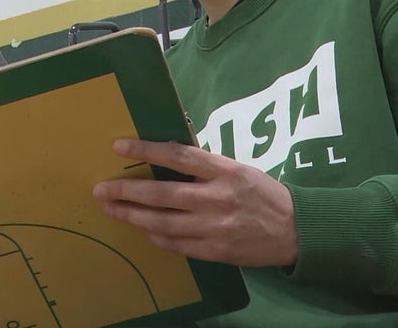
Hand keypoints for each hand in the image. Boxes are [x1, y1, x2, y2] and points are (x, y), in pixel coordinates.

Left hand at [93, 138, 297, 266]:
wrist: (296, 230)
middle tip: (101, 189)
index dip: (145, 150)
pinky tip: (142, 229)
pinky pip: (176, 244)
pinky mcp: (215, 251)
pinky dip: (155, 236)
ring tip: (112, 210)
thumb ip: (204, 164)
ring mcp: (215, 227)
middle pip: (162, 193)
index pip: (177, 155)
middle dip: (126, 190)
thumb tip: (165, 152)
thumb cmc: (262, 193)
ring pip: (163, 222)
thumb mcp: (238, 169)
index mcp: (224, 170)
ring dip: (133, 216)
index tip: (118, 146)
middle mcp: (217, 198)